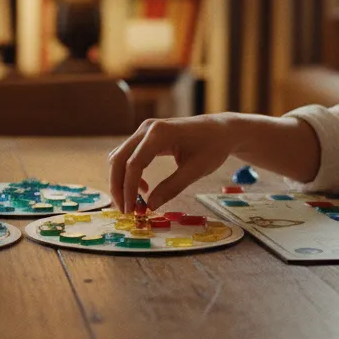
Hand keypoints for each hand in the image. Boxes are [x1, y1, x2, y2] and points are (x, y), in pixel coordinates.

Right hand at [109, 115, 235, 213]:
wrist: (220, 130)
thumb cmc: (212, 147)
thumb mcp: (196, 170)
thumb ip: (172, 187)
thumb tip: (150, 205)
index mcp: (159, 134)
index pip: (134, 164)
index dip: (129, 189)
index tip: (132, 210)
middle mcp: (147, 129)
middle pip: (119, 159)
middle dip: (118, 186)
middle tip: (125, 210)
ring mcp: (144, 130)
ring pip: (119, 157)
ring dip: (121, 180)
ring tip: (134, 202)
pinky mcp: (146, 136)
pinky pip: (128, 155)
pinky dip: (129, 173)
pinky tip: (143, 188)